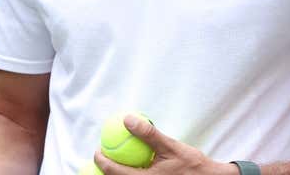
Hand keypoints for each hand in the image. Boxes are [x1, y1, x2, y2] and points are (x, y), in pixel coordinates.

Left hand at [93, 114, 233, 174]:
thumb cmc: (192, 166)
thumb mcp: (170, 146)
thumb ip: (148, 134)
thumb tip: (128, 120)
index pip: (115, 173)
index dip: (102, 161)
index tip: (97, 150)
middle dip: (105, 170)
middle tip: (102, 154)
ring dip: (117, 173)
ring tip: (113, 160)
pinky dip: (130, 173)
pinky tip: (131, 166)